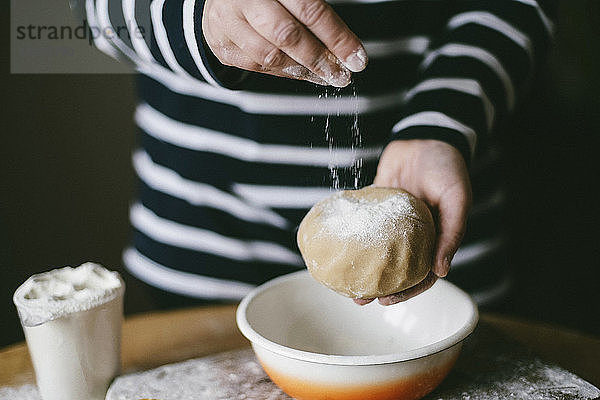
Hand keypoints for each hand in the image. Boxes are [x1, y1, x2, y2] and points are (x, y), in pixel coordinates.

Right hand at [202, 0, 367, 85]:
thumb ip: (315, 12)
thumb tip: (347, 48)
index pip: (310, 10)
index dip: (337, 37)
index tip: (356, 58)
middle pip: (287, 35)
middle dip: (320, 60)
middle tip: (341, 75)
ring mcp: (229, 22)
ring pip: (270, 56)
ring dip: (303, 71)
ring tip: (325, 77)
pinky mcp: (223, 45)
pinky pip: (257, 66)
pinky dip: (284, 73)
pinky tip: (302, 73)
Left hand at [354, 139, 471, 305]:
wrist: (425, 137)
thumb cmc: (447, 167)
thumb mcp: (457, 198)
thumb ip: (453, 232)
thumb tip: (442, 271)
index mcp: (436, 238)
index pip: (423, 275)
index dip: (407, 291)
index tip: (387, 301)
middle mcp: (414, 235)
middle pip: (397, 269)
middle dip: (379, 287)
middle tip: (360, 298)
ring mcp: (394, 223)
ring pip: (378, 253)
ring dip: (364, 269)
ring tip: (345, 283)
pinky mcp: (378, 207)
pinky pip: (364, 227)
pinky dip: (353, 239)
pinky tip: (339, 250)